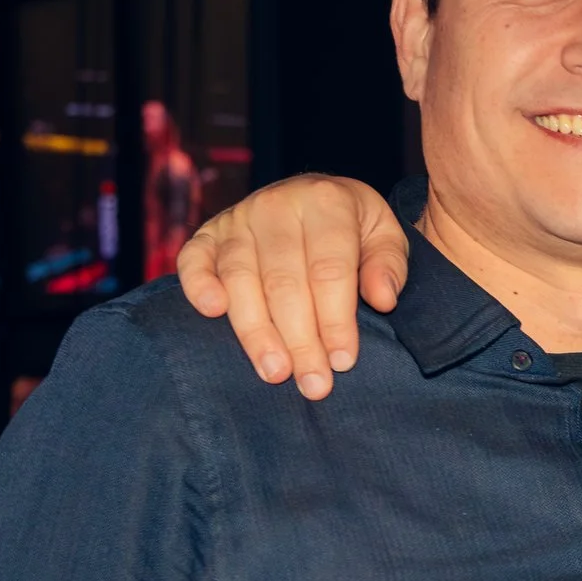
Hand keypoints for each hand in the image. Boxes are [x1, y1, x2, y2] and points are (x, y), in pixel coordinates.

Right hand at [176, 174, 409, 398]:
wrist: (315, 197)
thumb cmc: (354, 227)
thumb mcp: (385, 236)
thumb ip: (388, 265)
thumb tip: (383, 299)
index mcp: (324, 201)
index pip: (329, 269)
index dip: (335, 319)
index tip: (342, 362)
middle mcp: (276, 205)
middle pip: (284, 281)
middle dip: (300, 339)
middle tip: (313, 383)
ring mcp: (238, 217)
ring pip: (240, 278)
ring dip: (256, 330)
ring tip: (274, 372)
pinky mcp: (209, 233)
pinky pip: (193, 259)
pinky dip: (197, 285)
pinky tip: (213, 313)